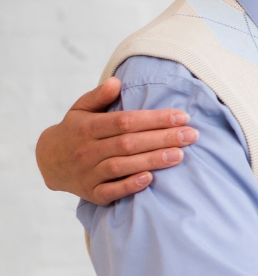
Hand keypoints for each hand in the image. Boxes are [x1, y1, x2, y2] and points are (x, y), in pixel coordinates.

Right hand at [35, 77, 196, 205]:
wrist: (48, 162)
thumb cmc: (75, 131)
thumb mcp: (80, 109)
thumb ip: (99, 96)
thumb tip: (116, 82)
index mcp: (87, 127)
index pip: (125, 121)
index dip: (154, 119)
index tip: (182, 116)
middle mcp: (87, 150)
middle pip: (129, 143)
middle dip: (163, 138)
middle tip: (191, 136)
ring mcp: (88, 173)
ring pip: (122, 166)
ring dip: (152, 161)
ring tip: (180, 155)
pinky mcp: (91, 193)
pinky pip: (111, 191)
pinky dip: (130, 186)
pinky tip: (150, 179)